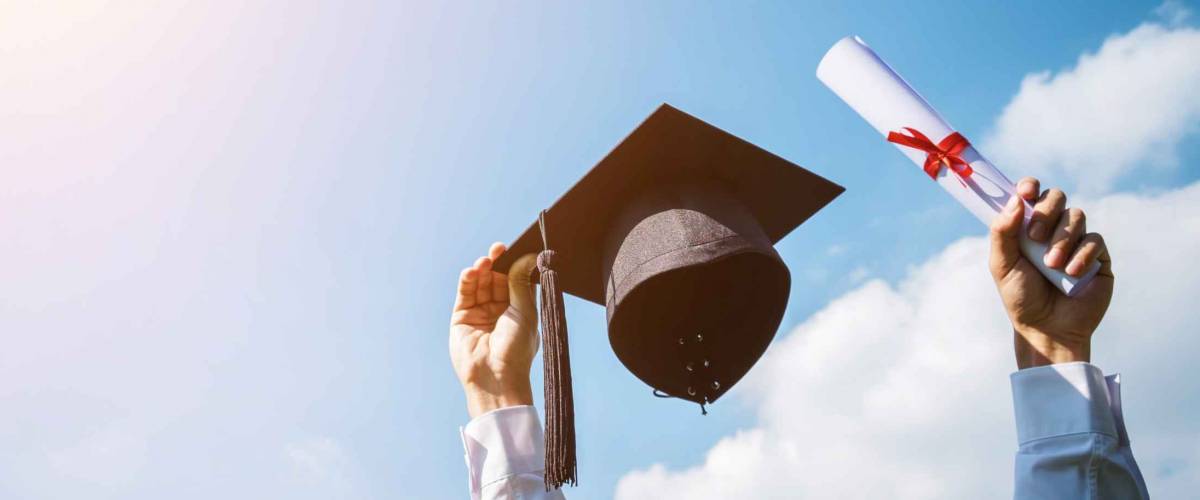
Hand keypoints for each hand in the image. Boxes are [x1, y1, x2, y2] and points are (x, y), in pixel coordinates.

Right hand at [449, 243, 539, 417]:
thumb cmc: (516, 349)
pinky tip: (472, 270)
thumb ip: (520, 283)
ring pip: (480, 284)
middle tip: (500, 249)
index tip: (517, 248)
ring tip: (485, 261)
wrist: (496, 377)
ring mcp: (479, 313)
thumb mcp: (524, 311)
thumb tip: (527, 256)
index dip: (515, 264)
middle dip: (498, 263)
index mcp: (518, 309)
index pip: (515, 280)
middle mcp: (499, 310)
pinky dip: (468, 280)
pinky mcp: (461, 318)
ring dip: (482, 269)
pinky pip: (465, 294)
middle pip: (497, 278)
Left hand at [988, 177, 1113, 368]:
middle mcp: (1053, 229)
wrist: (1047, 328)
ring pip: (1076, 216)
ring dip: (1062, 238)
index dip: (1029, 186)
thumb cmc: (1021, 297)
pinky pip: (1095, 239)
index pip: (1030, 195)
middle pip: (1056, 197)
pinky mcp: (1098, 256)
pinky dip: (1082, 254)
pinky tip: (1071, 272)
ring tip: (1051, 266)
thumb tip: (1016, 200)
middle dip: (1046, 212)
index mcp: (1027, 227)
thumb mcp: (1002, 265)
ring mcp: (1076, 241)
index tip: (1026, 191)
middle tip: (1035, 236)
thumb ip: (1003, 232)